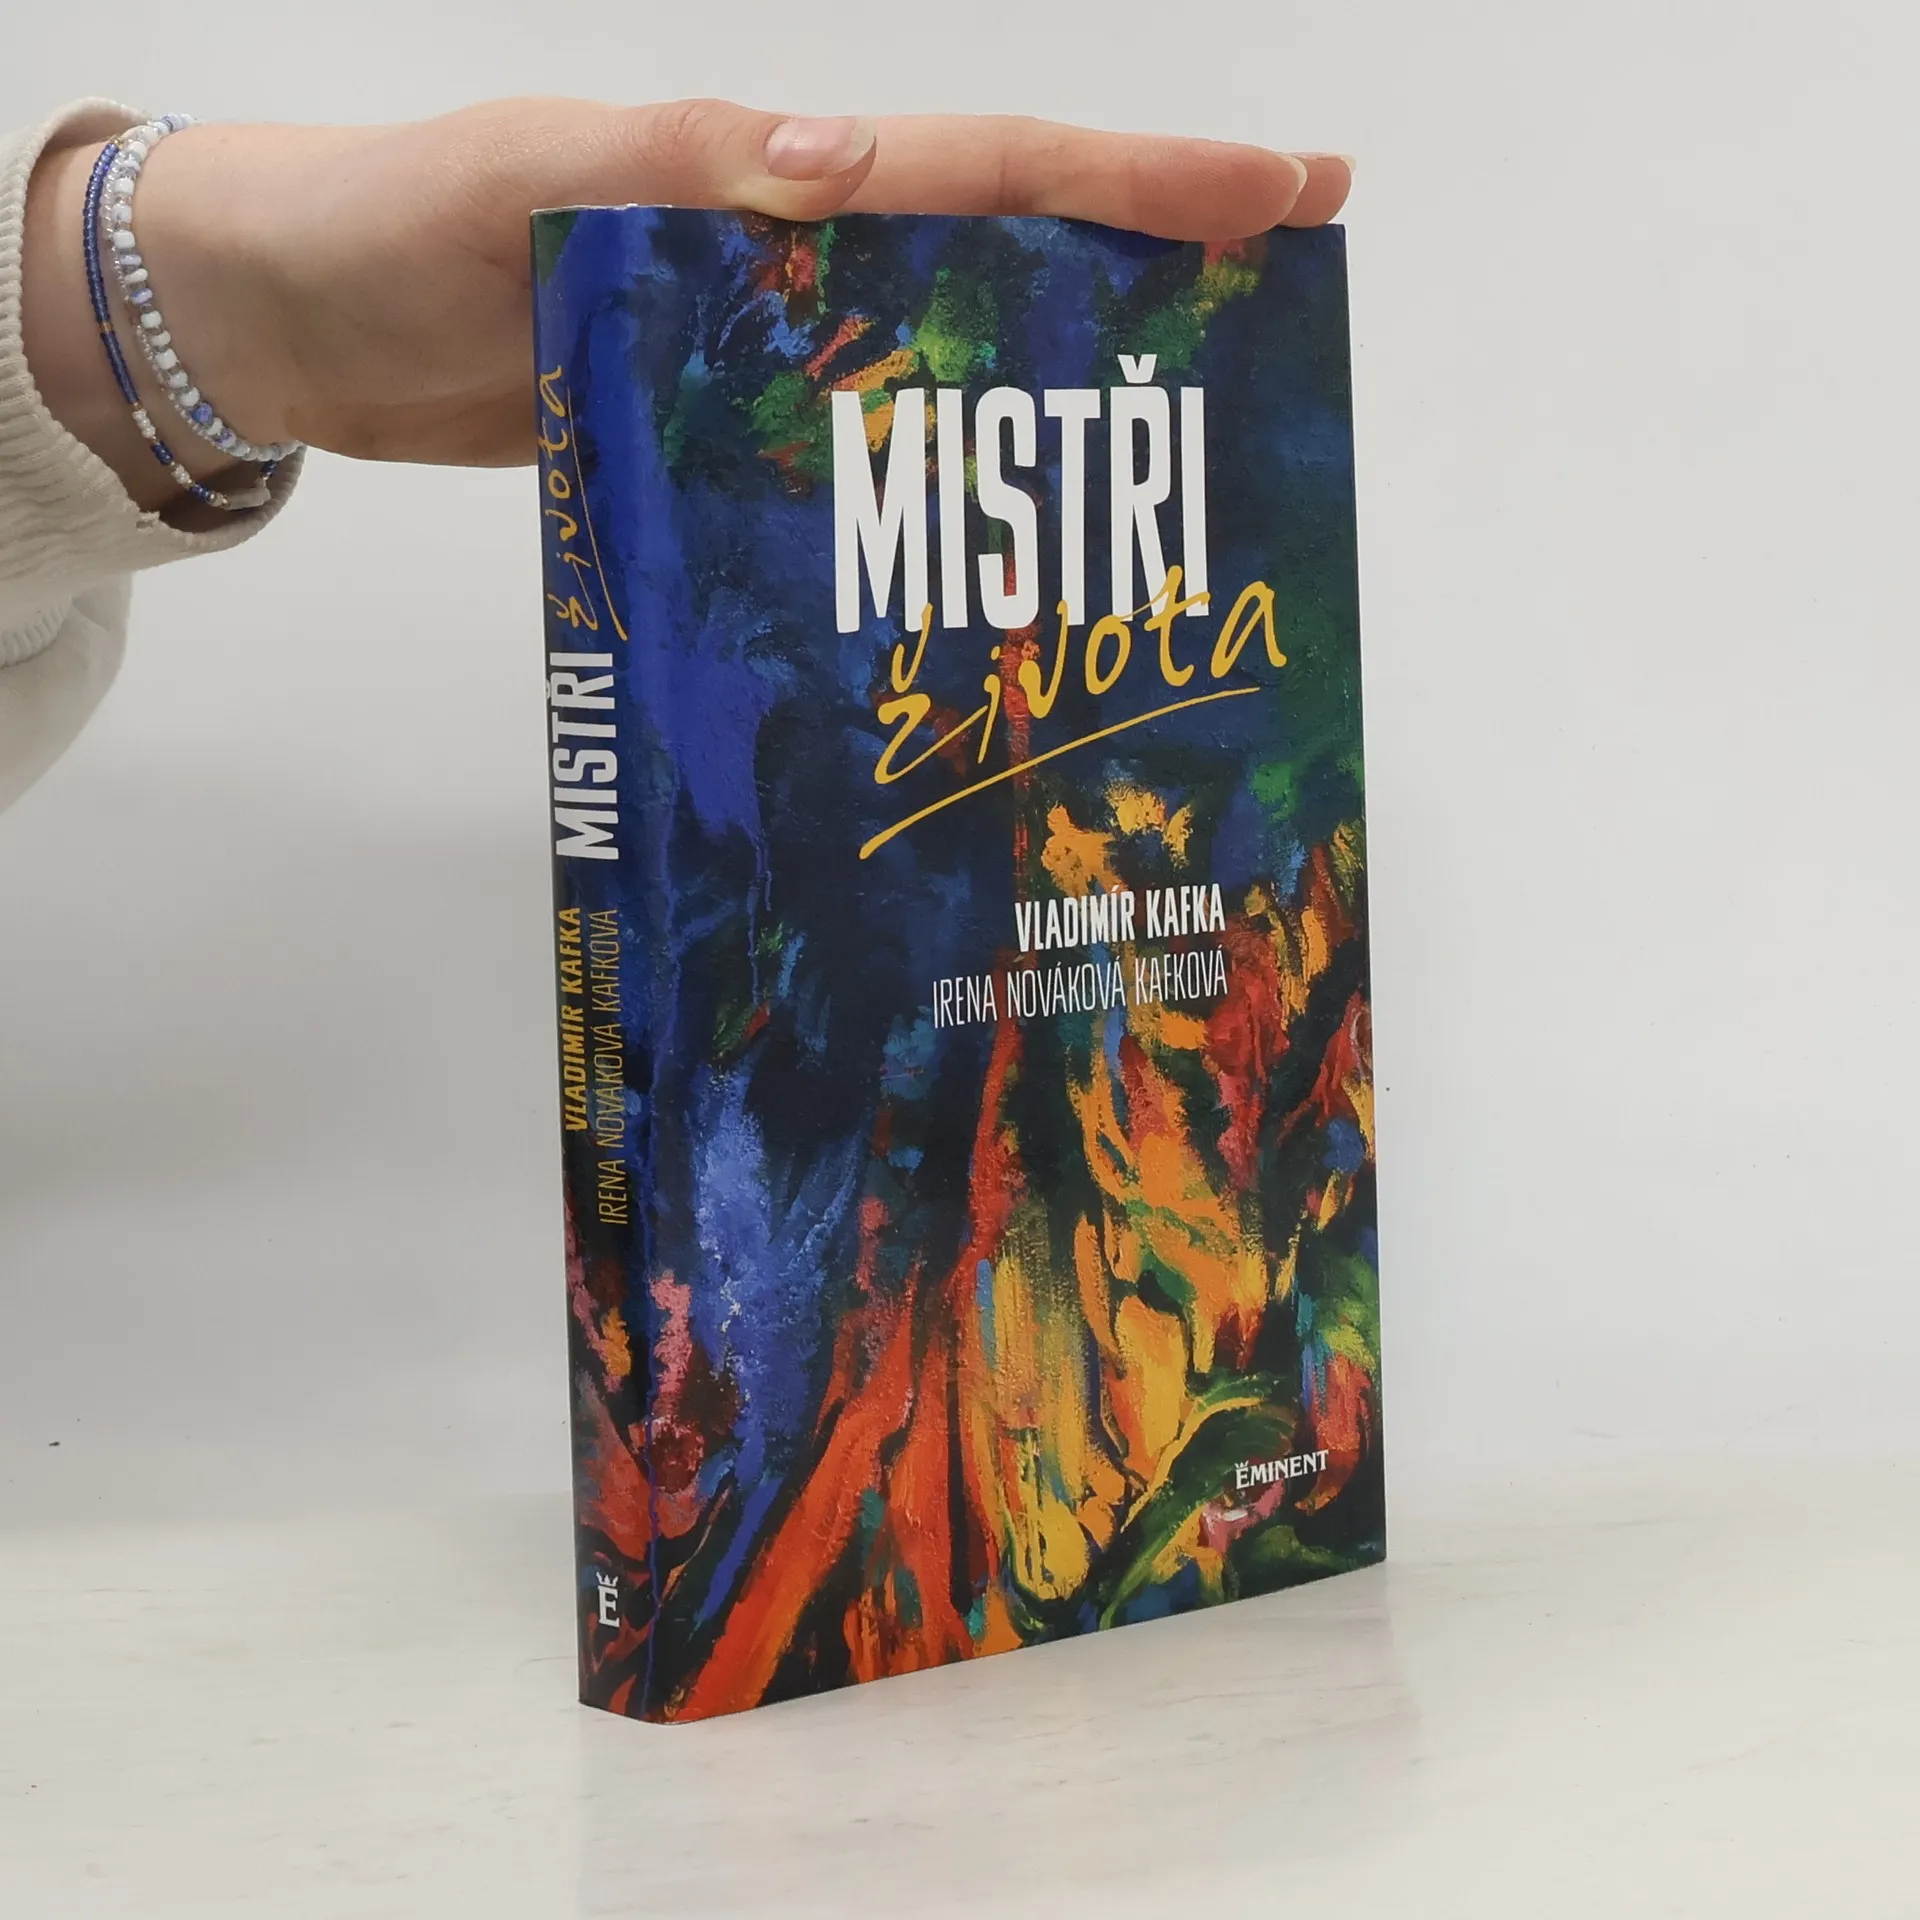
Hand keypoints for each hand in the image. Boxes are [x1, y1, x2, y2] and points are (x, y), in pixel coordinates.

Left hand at [23, 99, 1350, 494]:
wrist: (300, 322)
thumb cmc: (394, 221)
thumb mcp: (531, 178)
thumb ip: (679, 170)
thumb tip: (846, 160)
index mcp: (774, 176)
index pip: (989, 171)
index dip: (1141, 185)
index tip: (1286, 193)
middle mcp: (795, 263)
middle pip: (1003, 273)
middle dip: (1146, 299)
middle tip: (1280, 349)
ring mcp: (765, 358)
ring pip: (942, 379)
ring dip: (1051, 420)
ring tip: (1167, 490)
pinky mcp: (724, 441)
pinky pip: (851, 463)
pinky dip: (925, 504)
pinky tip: (980, 570)